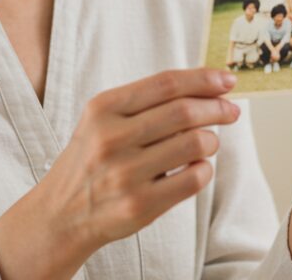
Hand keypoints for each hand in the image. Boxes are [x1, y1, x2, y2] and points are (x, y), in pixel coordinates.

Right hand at [0, 68, 240, 279]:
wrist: (61, 213)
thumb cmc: (91, 160)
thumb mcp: (103, 120)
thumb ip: (145, 102)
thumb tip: (205, 87)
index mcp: (103, 109)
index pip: (165, 84)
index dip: (203, 79)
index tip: (226, 81)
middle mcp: (112, 138)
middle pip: (184, 112)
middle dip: (216, 108)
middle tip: (230, 110)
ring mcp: (125, 174)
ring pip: (194, 144)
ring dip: (211, 141)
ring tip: (207, 143)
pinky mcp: (140, 205)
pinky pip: (193, 179)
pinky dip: (205, 170)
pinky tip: (196, 167)